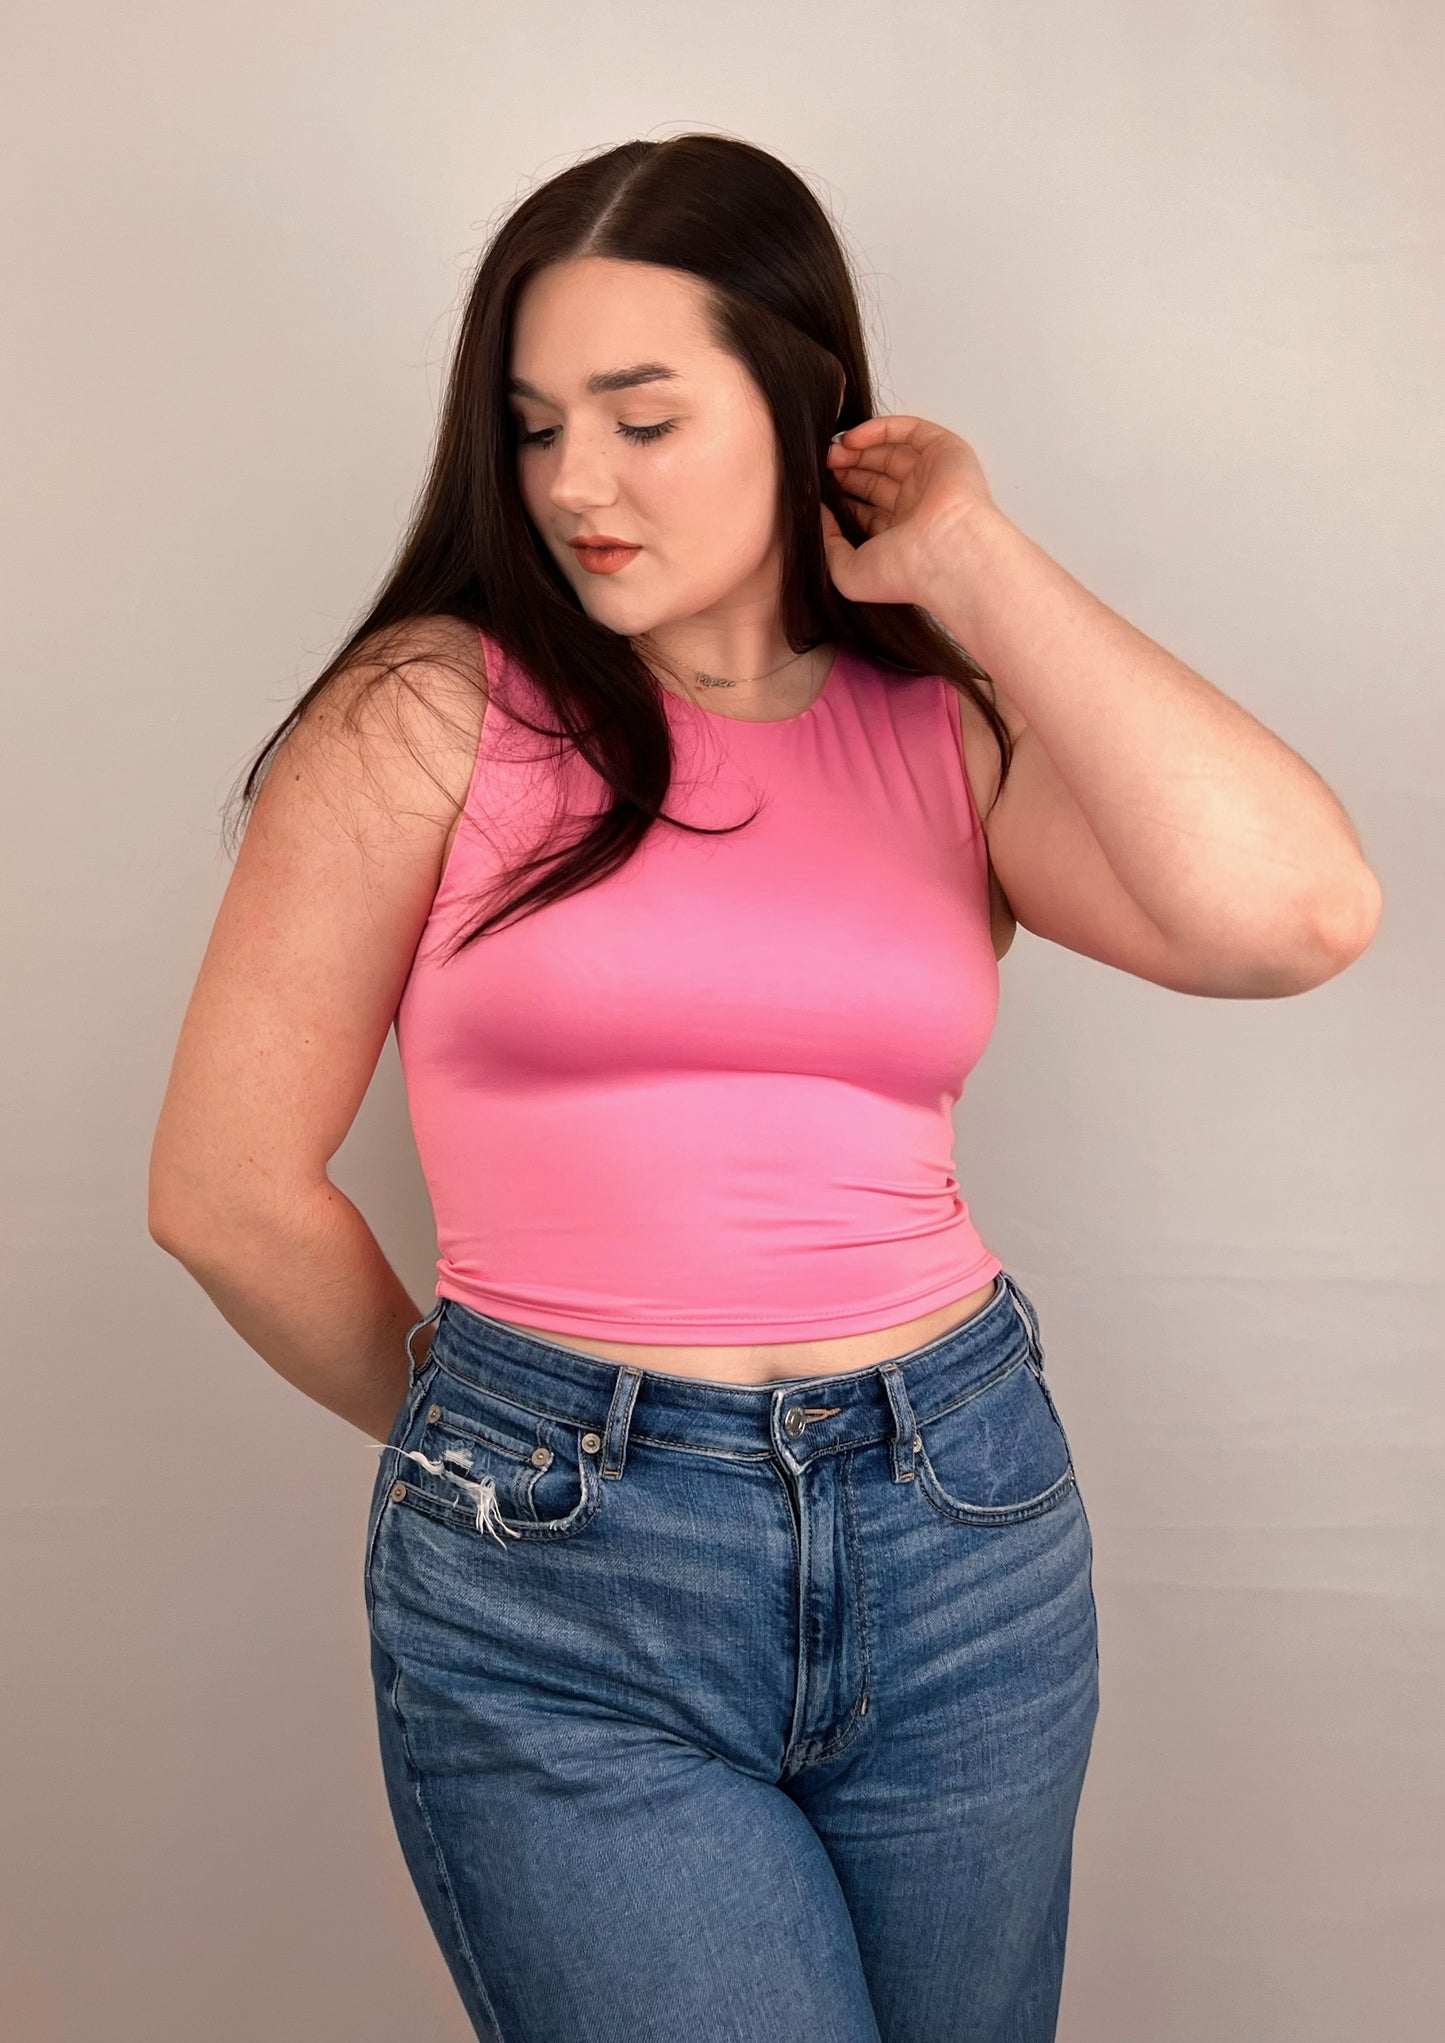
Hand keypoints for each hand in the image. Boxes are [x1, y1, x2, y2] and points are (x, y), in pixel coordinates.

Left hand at [821, 414, 995, 607]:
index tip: (819, 489)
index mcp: (903, 537)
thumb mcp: (848, 573)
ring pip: (892, 452)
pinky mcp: (946, 452)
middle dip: (849, 468)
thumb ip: (829, 545)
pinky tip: (852, 439)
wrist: (946, 553)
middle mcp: (919, 507)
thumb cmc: (904, 572)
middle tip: (824, 465)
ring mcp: (933, 478)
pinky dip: (881, 429)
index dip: (844, 496)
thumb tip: (821, 515)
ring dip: (860, 449)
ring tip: (833, 452)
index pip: (869, 509)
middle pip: (877, 477)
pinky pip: (911, 431)